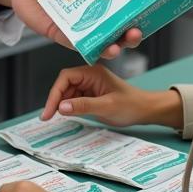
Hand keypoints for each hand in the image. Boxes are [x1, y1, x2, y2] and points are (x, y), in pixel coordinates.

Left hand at [10, 0, 142, 59]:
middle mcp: (92, 10)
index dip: (135, 4)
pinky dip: (88, 48)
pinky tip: (96, 50)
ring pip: (102, 39)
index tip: (148, 6)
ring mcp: (79, 24)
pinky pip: (79, 45)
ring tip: (116, 47)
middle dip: (130, 32)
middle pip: (117, 25)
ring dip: (112, 45)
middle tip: (135, 31)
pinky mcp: (64, 36)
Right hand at [41, 65, 182, 129]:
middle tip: (48, 117)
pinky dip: (68, 107)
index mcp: (92, 72)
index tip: (49, 111)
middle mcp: (89, 76)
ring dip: (61, 104)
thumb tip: (60, 107)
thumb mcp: (106, 106)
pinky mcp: (90, 95)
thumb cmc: (130, 105)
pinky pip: (74, 99)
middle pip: (64, 85)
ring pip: (67, 93)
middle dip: (55, 99)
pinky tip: (65, 116)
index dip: (55, 93)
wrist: (144, 110)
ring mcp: (89, 85)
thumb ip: (83, 106)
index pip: (66, 77)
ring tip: (54, 118)